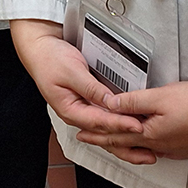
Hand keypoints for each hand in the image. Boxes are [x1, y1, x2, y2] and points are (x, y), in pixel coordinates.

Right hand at [10, 20, 144, 139]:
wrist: (40, 48)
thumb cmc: (50, 59)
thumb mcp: (72, 71)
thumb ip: (91, 88)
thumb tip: (110, 102)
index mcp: (69, 110)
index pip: (98, 122)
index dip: (119, 124)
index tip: (137, 126)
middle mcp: (76, 114)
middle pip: (104, 131)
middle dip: (126, 136)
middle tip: (148, 139)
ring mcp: (82, 110)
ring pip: (105, 128)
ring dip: (124, 134)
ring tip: (143, 139)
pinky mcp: (87, 104)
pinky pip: (104, 117)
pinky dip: (118, 121)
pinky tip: (131, 122)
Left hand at [77, 81, 187, 164]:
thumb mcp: (161, 97)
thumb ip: (134, 101)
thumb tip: (110, 105)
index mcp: (150, 135)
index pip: (116, 135)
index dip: (96, 133)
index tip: (79, 133)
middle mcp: (159, 147)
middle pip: (126, 145)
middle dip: (105, 141)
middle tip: (86, 140)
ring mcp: (174, 149)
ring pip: (141, 148)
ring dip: (124, 144)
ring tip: (112, 141)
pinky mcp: (187, 147)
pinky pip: (157, 148)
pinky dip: (143, 145)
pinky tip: (144, 141)